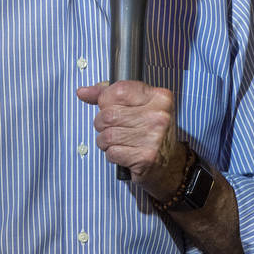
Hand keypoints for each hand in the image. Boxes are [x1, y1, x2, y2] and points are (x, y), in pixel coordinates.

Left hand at [76, 80, 186, 198]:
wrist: (170, 163)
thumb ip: (109, 95)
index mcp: (158, 97)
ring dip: (105, 141)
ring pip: (107, 135)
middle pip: (108, 114)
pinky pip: (112, 152)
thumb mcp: (137, 105)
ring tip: (118, 142)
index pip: (118, 90)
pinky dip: (112, 155)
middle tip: (113, 128)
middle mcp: (159, 115)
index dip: (105, 99)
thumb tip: (82, 92)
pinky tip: (124, 153)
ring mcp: (154, 137)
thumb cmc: (150, 131)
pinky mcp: (146, 157)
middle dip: (102, 123)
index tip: (109, 106)